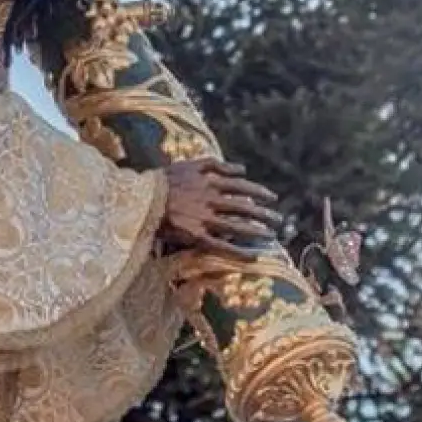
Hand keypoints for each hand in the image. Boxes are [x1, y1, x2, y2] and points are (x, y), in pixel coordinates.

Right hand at [159, 157, 282, 261]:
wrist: (142, 199)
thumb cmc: (164, 180)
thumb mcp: (190, 164)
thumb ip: (216, 164)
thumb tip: (242, 169)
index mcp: (211, 181)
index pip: (242, 187)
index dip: (259, 192)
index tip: (272, 198)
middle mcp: (212, 199)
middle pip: (244, 207)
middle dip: (264, 214)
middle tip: (278, 220)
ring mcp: (205, 218)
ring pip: (238, 225)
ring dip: (257, 231)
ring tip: (271, 235)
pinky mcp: (196, 236)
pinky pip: (222, 245)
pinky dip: (238, 252)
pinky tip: (253, 257)